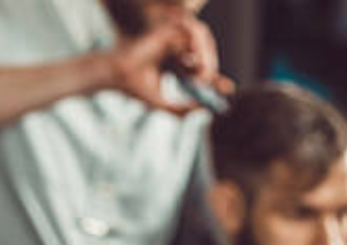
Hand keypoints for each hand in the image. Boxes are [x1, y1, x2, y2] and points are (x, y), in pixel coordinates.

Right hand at [103, 17, 232, 114]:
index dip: (214, 79)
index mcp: (170, 65)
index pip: (197, 70)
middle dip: (212, 68)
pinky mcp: (168, 31)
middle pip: (202, 54)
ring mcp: (170, 40)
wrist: (118, 75)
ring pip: (200, 43)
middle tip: (216, 84)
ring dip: (207, 59)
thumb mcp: (162, 104)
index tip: (227, 90)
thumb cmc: (135, 88)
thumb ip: (181, 110)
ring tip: (202, 76)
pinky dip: (198, 47)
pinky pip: (192, 34)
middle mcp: (172, 50)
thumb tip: (204, 111)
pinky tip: (193, 62)